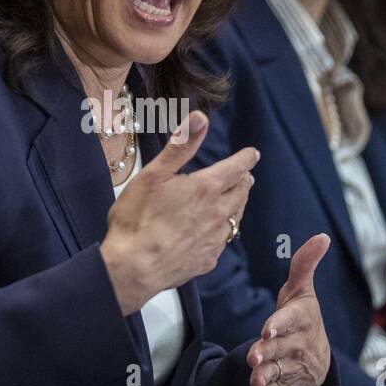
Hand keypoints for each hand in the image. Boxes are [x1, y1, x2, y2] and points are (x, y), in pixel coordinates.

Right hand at [100, 111, 257, 314]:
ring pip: (236, 217)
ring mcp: (214, 239)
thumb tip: (200, 118)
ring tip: (237, 198)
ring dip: (238, 204)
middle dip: (244, 180)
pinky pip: (223, 241)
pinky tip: (218, 232)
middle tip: (246, 175)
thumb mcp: (153, 174)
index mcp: (206, 188)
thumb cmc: (137, 218)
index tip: (252, 154)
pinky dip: (224, 230)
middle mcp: (217, 213)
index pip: (236, 167)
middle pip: (241, 192)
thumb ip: (180, 146)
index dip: (246, 158)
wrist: (133, 267)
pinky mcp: (207, 260)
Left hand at [246, 234, 332, 385]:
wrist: (317, 358)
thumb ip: (304, 266)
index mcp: (303, 319)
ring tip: (254, 379)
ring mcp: (295, 366)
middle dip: (268, 353)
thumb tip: (322, 237)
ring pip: (279, 371)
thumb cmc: (301, 317)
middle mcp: (300, 343)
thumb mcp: (302, 292)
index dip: (280, 325)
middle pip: (282, 349)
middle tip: (253, 356)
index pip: (292, 320)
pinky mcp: (287, 383)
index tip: (266, 330)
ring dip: (266, 376)